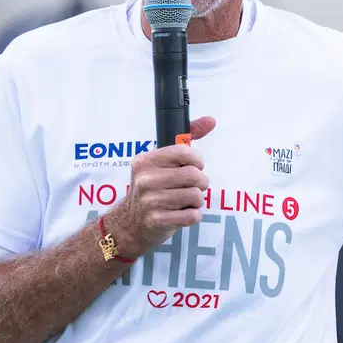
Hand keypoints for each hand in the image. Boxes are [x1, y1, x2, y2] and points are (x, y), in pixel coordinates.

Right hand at [114, 116, 216, 253]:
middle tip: (193, 187)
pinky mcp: (156, 221)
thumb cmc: (153, 187)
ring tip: (186, 201)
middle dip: (201, 183)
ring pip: (196, 196)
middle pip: (194, 176)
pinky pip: (192, 216)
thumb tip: (211, 120)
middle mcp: (145, 179)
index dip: (198, 161)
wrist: (131, 222)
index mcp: (145, 161)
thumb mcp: (162, 161)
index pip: (185, 152)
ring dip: (197, 200)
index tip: (194, 166)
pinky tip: (182, 213)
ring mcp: (149, 201)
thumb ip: (187, 138)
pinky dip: (193, 215)